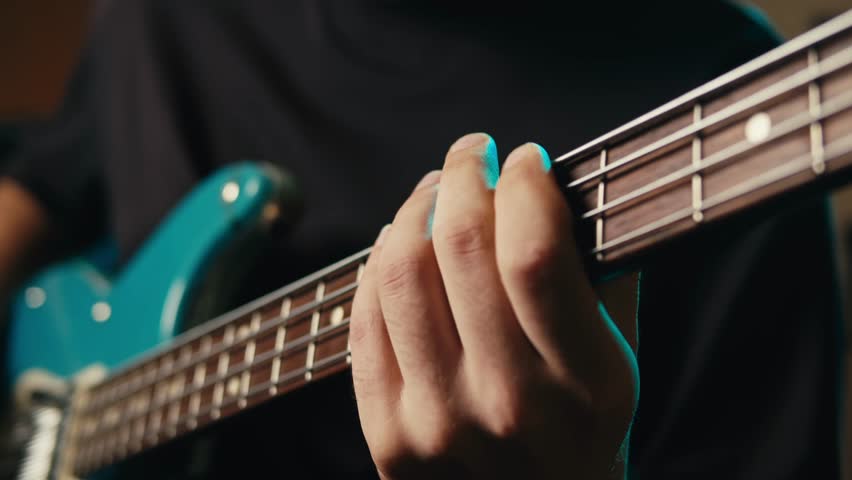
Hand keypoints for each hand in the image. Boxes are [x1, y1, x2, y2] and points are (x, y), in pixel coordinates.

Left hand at [350, 133, 638, 478]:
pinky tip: (400, 242)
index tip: (526, 161)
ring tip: (436, 191)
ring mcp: (436, 423)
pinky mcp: (387, 434)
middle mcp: (507, 405)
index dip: (523, 185)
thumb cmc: (582, 434)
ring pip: (401, 272)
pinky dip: (379, 263)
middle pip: (460, 248)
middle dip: (465, 175)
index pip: (534, 254)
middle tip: (474, 154)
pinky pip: (365, 318)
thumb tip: (556, 188)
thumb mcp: (620, 365)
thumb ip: (600, 280)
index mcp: (582, 385)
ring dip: (416, 209)